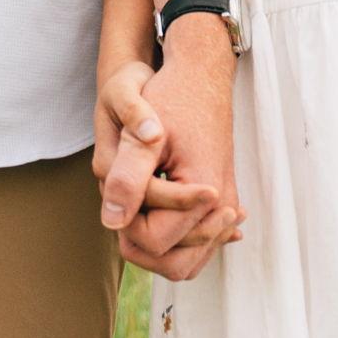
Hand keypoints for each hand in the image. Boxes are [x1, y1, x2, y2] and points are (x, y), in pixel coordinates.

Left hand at [99, 35, 243, 280]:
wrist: (203, 74)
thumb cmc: (172, 97)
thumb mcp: (143, 134)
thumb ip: (128, 179)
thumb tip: (111, 222)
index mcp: (204, 193)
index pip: (153, 242)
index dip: (126, 221)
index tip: (119, 186)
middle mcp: (222, 207)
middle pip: (174, 264)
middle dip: (141, 242)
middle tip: (126, 204)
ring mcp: (226, 206)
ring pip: (188, 259)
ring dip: (159, 244)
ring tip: (138, 207)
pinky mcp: (223, 202)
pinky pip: (200, 242)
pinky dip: (177, 238)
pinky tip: (157, 214)